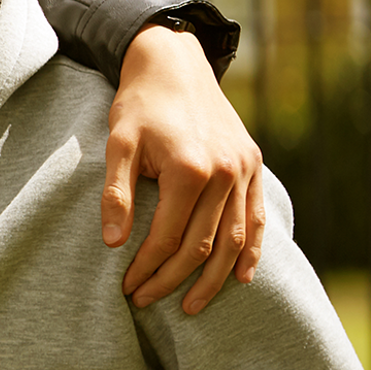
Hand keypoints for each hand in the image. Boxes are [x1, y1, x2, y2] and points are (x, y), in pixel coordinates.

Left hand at [103, 24, 263, 313]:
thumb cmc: (138, 105)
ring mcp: (244, 170)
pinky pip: (256, 217)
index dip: (147, 268)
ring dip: (215, 277)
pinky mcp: (253, 165)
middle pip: (203, 245)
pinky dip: (252, 250)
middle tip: (148, 302)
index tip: (128, 289)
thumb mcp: (117, 144)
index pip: (169, 237)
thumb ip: (116, 193)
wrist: (174, 64)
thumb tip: (114, 243)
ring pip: (236, 239)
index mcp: (190, 169)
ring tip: (192, 305)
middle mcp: (225, 173)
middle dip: (174, 280)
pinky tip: (241, 276)